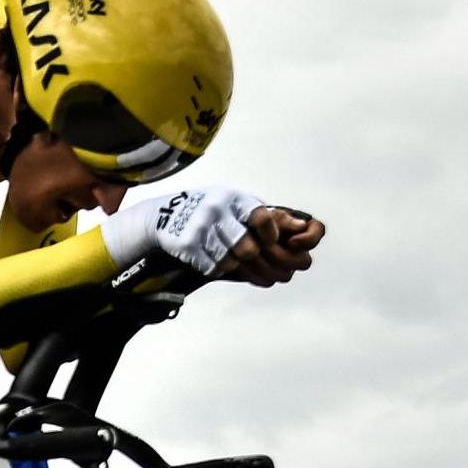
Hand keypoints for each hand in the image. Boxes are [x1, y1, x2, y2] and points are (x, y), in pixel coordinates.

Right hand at [98, 185, 262, 276]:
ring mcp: (200, 227)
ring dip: (233, 265)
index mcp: (235, 198)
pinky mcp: (186, 244)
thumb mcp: (236, 203)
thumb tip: (302, 227)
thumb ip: (267, 216)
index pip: (262, 218)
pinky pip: (210, 267)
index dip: (270, 236)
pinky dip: (216, 269)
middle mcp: (217, 209)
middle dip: (252, 259)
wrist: (164, 214)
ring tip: (231, 260)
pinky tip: (213, 261)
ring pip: (229, 261)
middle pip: (247, 248)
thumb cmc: (211, 210)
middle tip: (251, 260)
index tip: (268, 242)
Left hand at [217, 206, 325, 285]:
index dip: (308, 239)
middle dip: (280, 256)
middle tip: (261, 248)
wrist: (223, 230)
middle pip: (303, 262)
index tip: (290, 241)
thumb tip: (301, 225)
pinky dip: (252, 273)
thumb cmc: (244, 216)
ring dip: (264, 265)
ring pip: (284, 275)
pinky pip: (266, 281)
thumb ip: (280, 218)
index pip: (318, 231)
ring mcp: (283, 265)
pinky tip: (240, 264)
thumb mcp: (260, 211)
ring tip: (245, 254)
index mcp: (298, 226)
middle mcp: (296, 248)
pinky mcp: (267, 276)